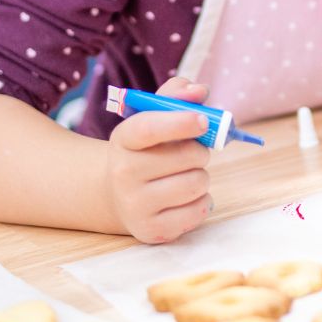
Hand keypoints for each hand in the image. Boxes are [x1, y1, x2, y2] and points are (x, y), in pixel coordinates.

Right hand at [103, 76, 213, 243]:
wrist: (117, 194)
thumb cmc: (148, 149)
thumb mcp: (154, 117)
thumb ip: (177, 96)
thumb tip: (200, 91)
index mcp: (124, 139)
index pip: (148, 128)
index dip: (180, 122)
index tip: (204, 120)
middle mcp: (122, 173)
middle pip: (186, 156)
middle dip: (200, 151)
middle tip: (191, 154)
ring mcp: (134, 205)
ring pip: (196, 183)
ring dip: (201, 176)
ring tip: (185, 175)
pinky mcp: (150, 230)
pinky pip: (198, 211)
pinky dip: (202, 202)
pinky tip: (185, 198)